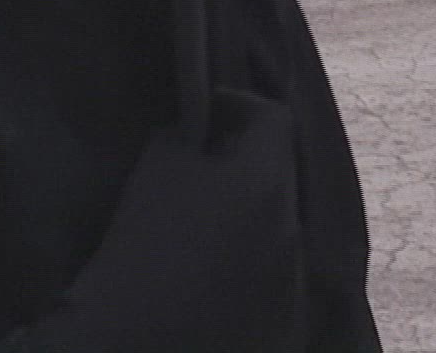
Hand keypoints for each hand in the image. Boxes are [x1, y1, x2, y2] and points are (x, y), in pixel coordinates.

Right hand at [20, 89, 304, 351]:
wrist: (140, 347)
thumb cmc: (143, 251)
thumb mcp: (155, 172)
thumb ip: (183, 138)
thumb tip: (196, 134)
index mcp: (269, 184)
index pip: (274, 119)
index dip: (237, 105)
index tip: (202, 114)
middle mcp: (295, 231)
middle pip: (277, 177)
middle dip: (240, 166)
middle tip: (195, 169)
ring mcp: (294, 284)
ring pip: (275, 230)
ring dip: (245, 219)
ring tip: (200, 229)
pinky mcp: (284, 326)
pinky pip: (271, 281)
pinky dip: (245, 269)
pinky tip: (209, 279)